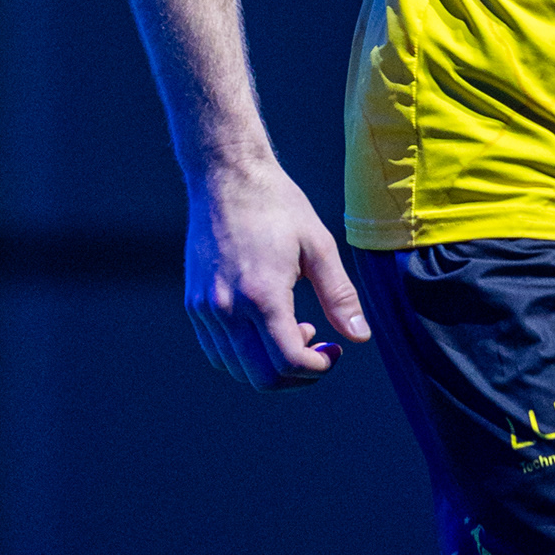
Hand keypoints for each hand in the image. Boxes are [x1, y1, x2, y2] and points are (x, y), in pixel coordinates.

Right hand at [185, 159, 371, 388]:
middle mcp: (227, 309)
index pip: (288, 362)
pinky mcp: (194, 305)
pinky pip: (218, 352)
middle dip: (297, 376)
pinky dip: (245, 356)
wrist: (226, 176)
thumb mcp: (319, 245)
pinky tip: (266, 327)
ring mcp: (205, 310)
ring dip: (270, 366)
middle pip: (262, 378)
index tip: (334, 351)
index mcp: (261, 294)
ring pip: (237, 369)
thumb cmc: (277, 205)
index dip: (318, 368)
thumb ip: (339, 295)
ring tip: (294, 328)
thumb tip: (360, 336)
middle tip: (318, 348)